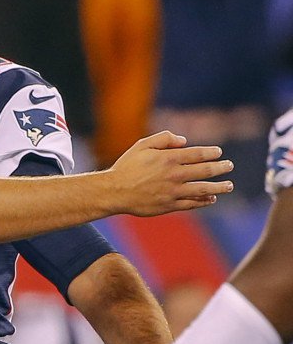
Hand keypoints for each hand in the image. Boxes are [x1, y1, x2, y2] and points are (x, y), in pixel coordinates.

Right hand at [107, 131, 232, 215]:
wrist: (114, 191)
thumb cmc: (127, 166)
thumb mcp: (142, 145)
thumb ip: (163, 138)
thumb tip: (184, 140)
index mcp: (168, 158)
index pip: (198, 154)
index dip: (211, 152)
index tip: (218, 152)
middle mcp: (174, 174)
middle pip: (205, 170)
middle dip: (221, 167)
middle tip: (229, 165)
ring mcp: (173, 191)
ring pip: (203, 189)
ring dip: (219, 187)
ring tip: (229, 185)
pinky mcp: (170, 205)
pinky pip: (192, 203)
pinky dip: (204, 201)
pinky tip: (211, 199)